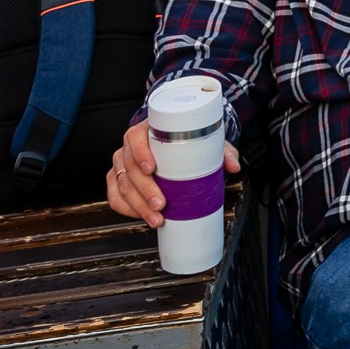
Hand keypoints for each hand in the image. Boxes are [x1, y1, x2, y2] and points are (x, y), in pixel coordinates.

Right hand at [107, 120, 241, 229]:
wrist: (178, 144)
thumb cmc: (187, 140)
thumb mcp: (204, 141)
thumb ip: (221, 151)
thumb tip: (233, 165)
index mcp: (146, 131)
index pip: (135, 138)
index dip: (140, 153)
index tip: (152, 169)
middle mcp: (129, 147)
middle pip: (129, 168)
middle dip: (144, 190)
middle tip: (161, 204)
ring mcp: (121, 165)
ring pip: (122, 186)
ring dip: (138, 205)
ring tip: (156, 217)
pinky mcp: (118, 181)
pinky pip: (116, 197)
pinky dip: (128, 209)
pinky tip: (142, 216)